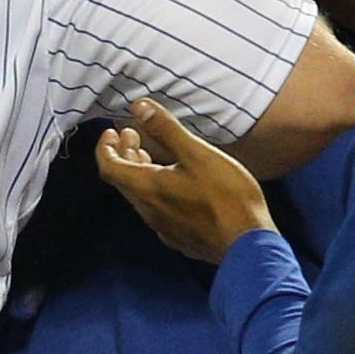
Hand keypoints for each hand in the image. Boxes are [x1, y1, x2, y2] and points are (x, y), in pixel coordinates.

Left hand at [96, 100, 274, 265]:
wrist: (250, 246)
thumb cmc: (227, 198)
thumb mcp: (198, 154)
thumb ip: (166, 130)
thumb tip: (139, 107)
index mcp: (147, 188)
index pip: (108, 167)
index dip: (105, 147)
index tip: (112, 131)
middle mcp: (149, 210)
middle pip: (123, 180)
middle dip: (123, 154)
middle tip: (132, 135)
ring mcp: (164, 227)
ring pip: (140, 196)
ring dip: (139, 172)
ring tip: (150, 155)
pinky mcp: (180, 237)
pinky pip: (157, 210)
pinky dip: (155, 191)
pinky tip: (174, 185)